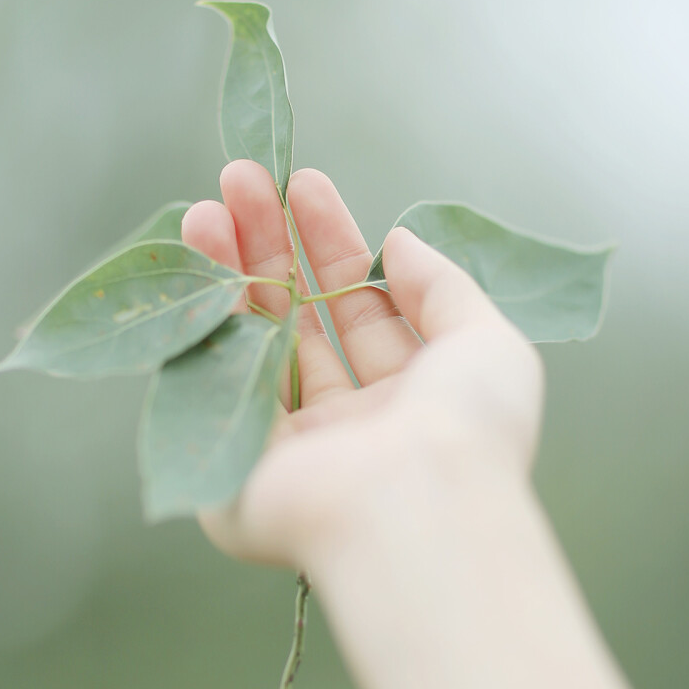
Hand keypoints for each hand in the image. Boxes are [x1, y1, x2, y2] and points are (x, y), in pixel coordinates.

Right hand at [181, 161, 544, 571]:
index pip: (360, 307)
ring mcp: (291, 447)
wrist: (417, 509)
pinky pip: (216, 386)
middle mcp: (350, 423)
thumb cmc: (468, 430)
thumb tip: (397, 242)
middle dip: (270, 246)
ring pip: (251, 344)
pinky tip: (201, 264)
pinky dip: (206, 324)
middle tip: (241, 180)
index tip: (302, 184)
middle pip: (298, 318)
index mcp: (410, 398)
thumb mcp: (487, 342)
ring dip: (227, 272)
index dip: (330, 243)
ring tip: (203, 209)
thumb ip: (442, 288)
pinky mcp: (237, 466)